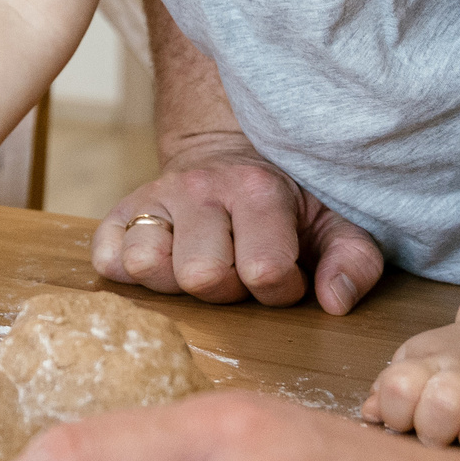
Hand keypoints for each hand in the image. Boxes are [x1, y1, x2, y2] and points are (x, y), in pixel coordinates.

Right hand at [92, 134, 384, 310]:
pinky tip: (163, 261)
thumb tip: (334, 302)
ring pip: (145, 265)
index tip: (285, 275)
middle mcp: (200, 188)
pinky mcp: (117, 212)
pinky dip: (128, 271)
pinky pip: (106, 259)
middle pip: (201, 275)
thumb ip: (353, 261)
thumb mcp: (334, 224)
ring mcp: (153, 198)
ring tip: (198, 265)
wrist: (226, 158)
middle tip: (236, 272)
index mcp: (257, 189)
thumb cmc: (286, 207)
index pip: (264, 271)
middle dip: (225, 290)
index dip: (280, 289)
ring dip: (174, 281)